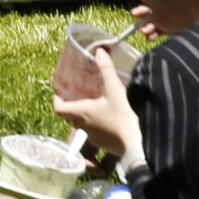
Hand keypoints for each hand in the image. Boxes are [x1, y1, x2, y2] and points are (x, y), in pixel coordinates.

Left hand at [52, 45, 139, 160]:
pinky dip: (99, 128)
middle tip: (78, 97)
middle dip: (72, 108)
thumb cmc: (126, 116)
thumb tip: (99, 52)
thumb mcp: (115, 90)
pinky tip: (110, 121)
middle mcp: (85, 127)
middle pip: (70, 117)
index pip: (59, 108)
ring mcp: (96, 139)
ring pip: (84, 127)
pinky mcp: (107, 146)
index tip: (60, 93)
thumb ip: (106, 70)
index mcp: (82, 112)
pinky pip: (97, 136)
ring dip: (86, 118)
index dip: (57, 100)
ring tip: (95, 107)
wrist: (141, 145)